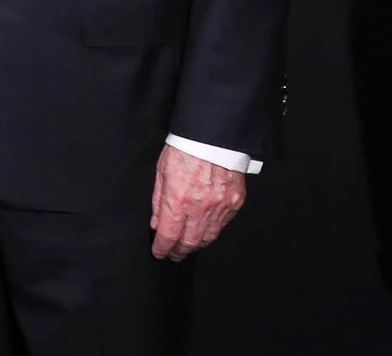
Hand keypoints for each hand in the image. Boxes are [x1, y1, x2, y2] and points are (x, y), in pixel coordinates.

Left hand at [150, 143, 245, 260]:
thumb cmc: (184, 149)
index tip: (159, 252)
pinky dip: (211, 231)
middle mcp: (200, 207)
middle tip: (172, 255)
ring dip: (195, 245)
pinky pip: (222, 224)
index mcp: (178, 199)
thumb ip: (158, 201)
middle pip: (189, 241)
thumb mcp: (161, 172)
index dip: (162, 248)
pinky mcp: (235, 202)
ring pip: (208, 237)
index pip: (168, 235)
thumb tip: (156, 223)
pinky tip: (204, 231)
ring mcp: (220, 206)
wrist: (213, 136)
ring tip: (186, 247)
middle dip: (178, 251)